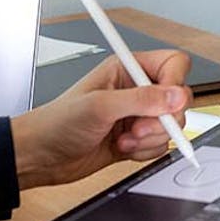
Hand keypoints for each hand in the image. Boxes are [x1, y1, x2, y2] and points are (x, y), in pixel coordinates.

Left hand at [10, 50, 192, 188]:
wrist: (41, 155)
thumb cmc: (57, 122)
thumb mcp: (100, 106)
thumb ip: (142, 100)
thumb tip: (177, 96)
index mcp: (126, 68)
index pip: (172, 65)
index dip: (176, 83)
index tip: (168, 104)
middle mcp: (134, 89)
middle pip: (178, 99)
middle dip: (161, 120)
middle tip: (136, 127)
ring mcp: (136, 115)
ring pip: (170, 126)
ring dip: (150, 139)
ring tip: (123, 139)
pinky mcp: (135, 139)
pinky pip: (158, 145)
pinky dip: (144, 152)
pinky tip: (122, 149)